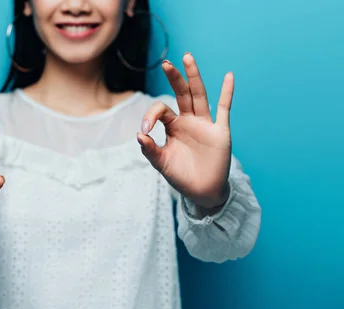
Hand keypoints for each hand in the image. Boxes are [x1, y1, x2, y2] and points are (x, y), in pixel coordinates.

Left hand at [137, 53, 232, 208]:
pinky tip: (228, 76)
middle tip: (166, 63)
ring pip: (199, 95)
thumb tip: (139, 135)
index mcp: (173, 126)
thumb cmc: (181, 176)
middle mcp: (188, 120)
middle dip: (174, 78)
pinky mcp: (219, 131)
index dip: (151, 115)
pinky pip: (224, 109)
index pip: (162, 110)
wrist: (202, 191)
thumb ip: (150, 150)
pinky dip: (227, 93)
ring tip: (187, 57)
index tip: (145, 130)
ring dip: (194, 77)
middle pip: (181, 93)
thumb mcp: (161, 163)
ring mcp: (205, 124)